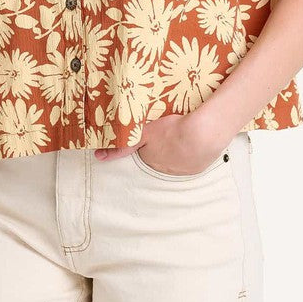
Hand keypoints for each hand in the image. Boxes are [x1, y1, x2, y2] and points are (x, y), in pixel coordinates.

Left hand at [94, 110, 231, 174]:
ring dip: (179, 149)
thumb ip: (123, 145)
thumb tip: (99, 157)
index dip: (149, 142)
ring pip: (177, 159)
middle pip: (161, 156)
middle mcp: (165, 169)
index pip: (145, 152)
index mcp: (151, 160)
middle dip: (164, 146)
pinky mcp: (198, 168)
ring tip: (184, 134)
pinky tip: (195, 141)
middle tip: (170, 131)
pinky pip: (193, 161)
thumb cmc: (172, 131)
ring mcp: (182, 170)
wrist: (203, 134)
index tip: (157, 135)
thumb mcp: (144, 133)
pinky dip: (193, 152)